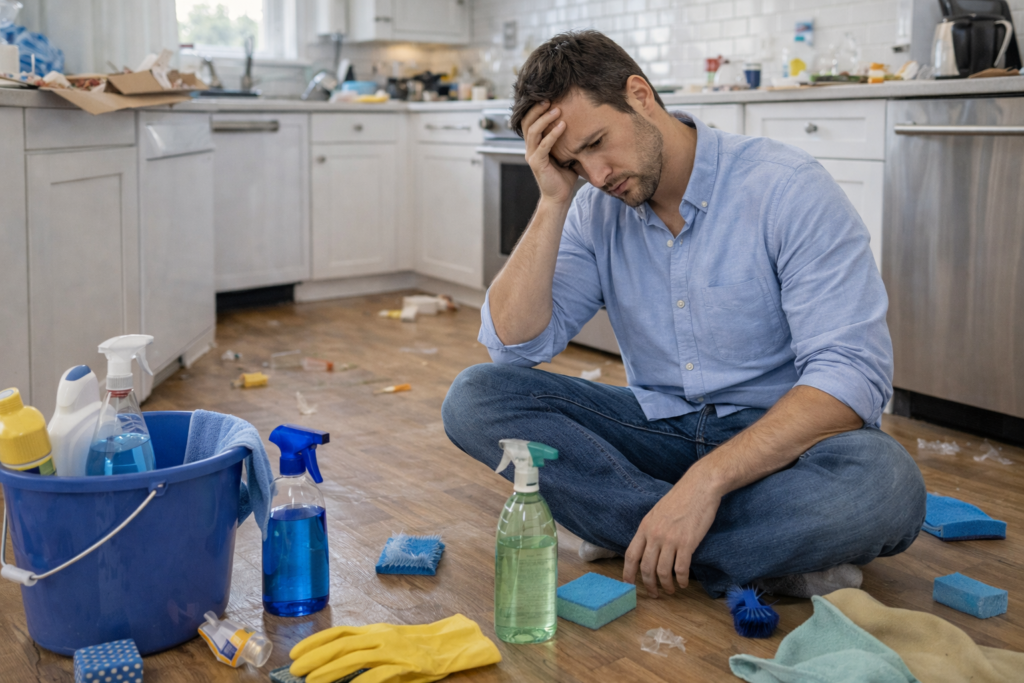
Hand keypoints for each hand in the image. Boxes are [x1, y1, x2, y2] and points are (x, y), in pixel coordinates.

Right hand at [522, 101, 577, 204]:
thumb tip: (582, 122)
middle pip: (527, 122)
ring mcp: (532, 155)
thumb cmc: (564, 175)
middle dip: (537, 109)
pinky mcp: (537, 164)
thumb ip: (567, 139)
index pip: (530, 121)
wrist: (560, 196)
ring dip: (544, 119)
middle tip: (549, 98)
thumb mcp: (566, 152)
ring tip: (557, 109)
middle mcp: (530, 148)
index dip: (536, 108)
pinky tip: (562, 126)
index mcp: (535, 144)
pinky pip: (543, 145)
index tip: (548, 97)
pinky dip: (552, 134)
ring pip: (533, 132)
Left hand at [623, 466, 722, 597]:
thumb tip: (647, 549)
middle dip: (648, 585)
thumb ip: (650, 530)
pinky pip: (680, 569)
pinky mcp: (687, 543)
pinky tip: (682, 583)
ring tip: (670, 590)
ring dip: (666, 585)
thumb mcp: (657, 512)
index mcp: (645, 527)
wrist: (700, 487)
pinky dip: (680, 580)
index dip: (628, 572)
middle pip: (646, 568)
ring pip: (662, 572)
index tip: (628, 584)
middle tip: (654, 593)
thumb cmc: (681, 498)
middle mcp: (655, 535)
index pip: (630, 555)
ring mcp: (670, 539)